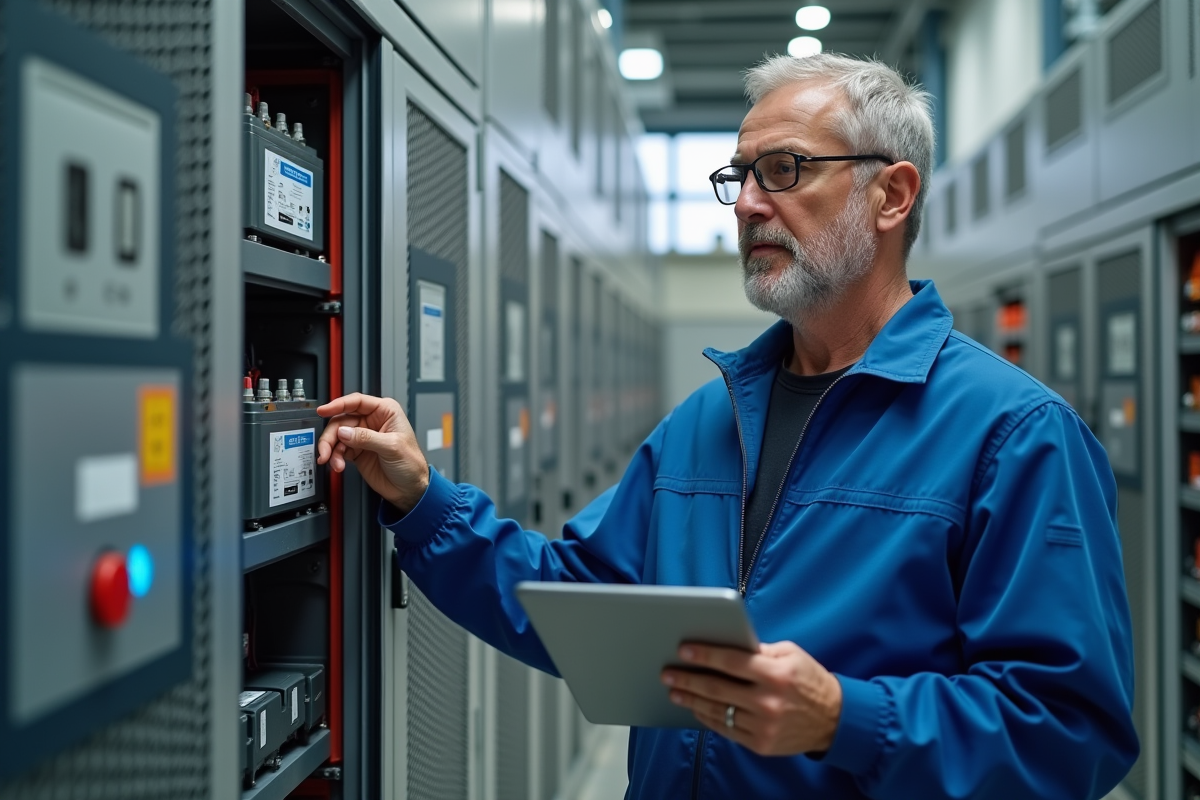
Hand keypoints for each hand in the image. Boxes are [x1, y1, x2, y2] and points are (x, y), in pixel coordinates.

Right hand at [316, 393, 429, 512]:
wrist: (410, 489)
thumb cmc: (412, 463)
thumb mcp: (391, 447)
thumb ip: (366, 438)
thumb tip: (344, 431)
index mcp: (385, 412)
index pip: (357, 402)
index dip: (338, 405)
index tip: (323, 410)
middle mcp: (372, 421)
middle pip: (342, 420)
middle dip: (331, 435)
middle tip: (325, 449)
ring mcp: (363, 437)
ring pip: (337, 436)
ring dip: (331, 449)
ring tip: (332, 461)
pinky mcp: (357, 451)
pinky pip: (339, 450)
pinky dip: (335, 457)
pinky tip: (338, 465)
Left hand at [660, 641, 842, 755]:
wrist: (834, 720)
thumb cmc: (809, 680)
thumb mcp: (791, 654)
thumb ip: (759, 650)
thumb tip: (726, 644)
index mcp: (775, 674)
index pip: (731, 662)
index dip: (705, 655)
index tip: (683, 650)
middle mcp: (767, 701)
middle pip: (716, 688)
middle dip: (687, 678)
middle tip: (667, 672)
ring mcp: (763, 726)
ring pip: (717, 710)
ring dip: (691, 699)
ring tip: (674, 690)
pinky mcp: (760, 743)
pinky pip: (725, 729)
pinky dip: (707, 717)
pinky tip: (695, 707)